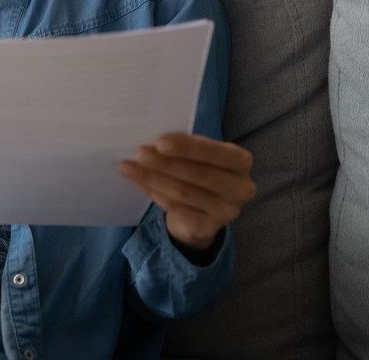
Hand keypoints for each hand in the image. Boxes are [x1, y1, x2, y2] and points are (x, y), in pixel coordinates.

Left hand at [118, 133, 255, 254]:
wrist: (202, 212)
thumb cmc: (199, 171)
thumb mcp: (199, 156)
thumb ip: (184, 148)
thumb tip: (151, 142)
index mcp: (240, 162)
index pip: (215, 153)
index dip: (187, 147)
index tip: (160, 141)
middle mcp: (240, 188)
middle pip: (199, 174)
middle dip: (166, 163)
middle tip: (139, 153)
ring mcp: (227, 211)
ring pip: (184, 192)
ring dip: (153, 177)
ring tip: (128, 166)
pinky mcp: (209, 227)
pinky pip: (176, 208)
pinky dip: (153, 192)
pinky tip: (137, 181)